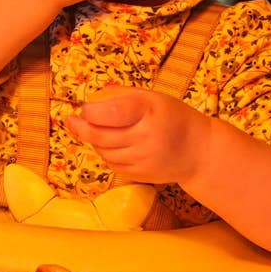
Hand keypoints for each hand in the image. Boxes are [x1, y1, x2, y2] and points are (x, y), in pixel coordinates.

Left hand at [63, 85, 214, 185]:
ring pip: (104, 152)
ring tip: (94, 130)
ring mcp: (144, 160)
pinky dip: (106, 154)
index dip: (92, 112)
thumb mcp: (152, 97)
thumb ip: (121, 95)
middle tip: (71, 120)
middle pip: (101, 136)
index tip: (84, 109)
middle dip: (81, 128)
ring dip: (94, 142)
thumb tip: (90, 98)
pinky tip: (109, 145)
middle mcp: (146, 138)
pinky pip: (113, 165)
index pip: (112, 112)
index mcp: (150, 112)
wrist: (199, 151)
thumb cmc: (172, 117)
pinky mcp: (142, 175)